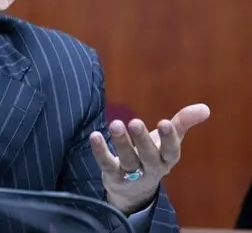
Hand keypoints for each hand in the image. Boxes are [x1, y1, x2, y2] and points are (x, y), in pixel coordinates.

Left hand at [89, 103, 210, 213]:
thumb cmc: (153, 156)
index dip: (169, 138)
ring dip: (121, 142)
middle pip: (148, 156)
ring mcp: (132, 175)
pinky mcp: (114, 177)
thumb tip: (204, 108)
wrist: (134, 190)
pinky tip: (95, 136)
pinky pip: (106, 164)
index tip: (166, 122)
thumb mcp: (168, 140)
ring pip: (127, 160)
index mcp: (167, 159)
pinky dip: (100, 151)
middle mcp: (151, 169)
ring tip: (115, 124)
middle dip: (142, 140)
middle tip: (135, 122)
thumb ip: (183, 123)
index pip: (171, 151)